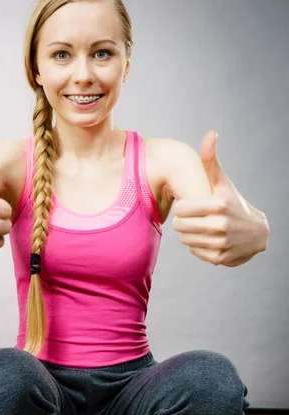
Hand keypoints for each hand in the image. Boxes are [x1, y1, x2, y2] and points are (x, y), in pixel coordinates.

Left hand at [173, 131, 268, 266]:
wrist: (257, 233)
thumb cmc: (233, 203)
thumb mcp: (223, 183)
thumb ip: (211, 160)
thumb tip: (210, 133)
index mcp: (218, 205)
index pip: (181, 209)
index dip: (184, 207)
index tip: (191, 205)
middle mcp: (220, 225)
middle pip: (180, 226)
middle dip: (184, 221)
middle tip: (194, 218)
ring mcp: (220, 243)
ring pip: (185, 239)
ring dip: (189, 234)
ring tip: (201, 227)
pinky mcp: (219, 258)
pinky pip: (193, 251)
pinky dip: (198, 246)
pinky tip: (208, 238)